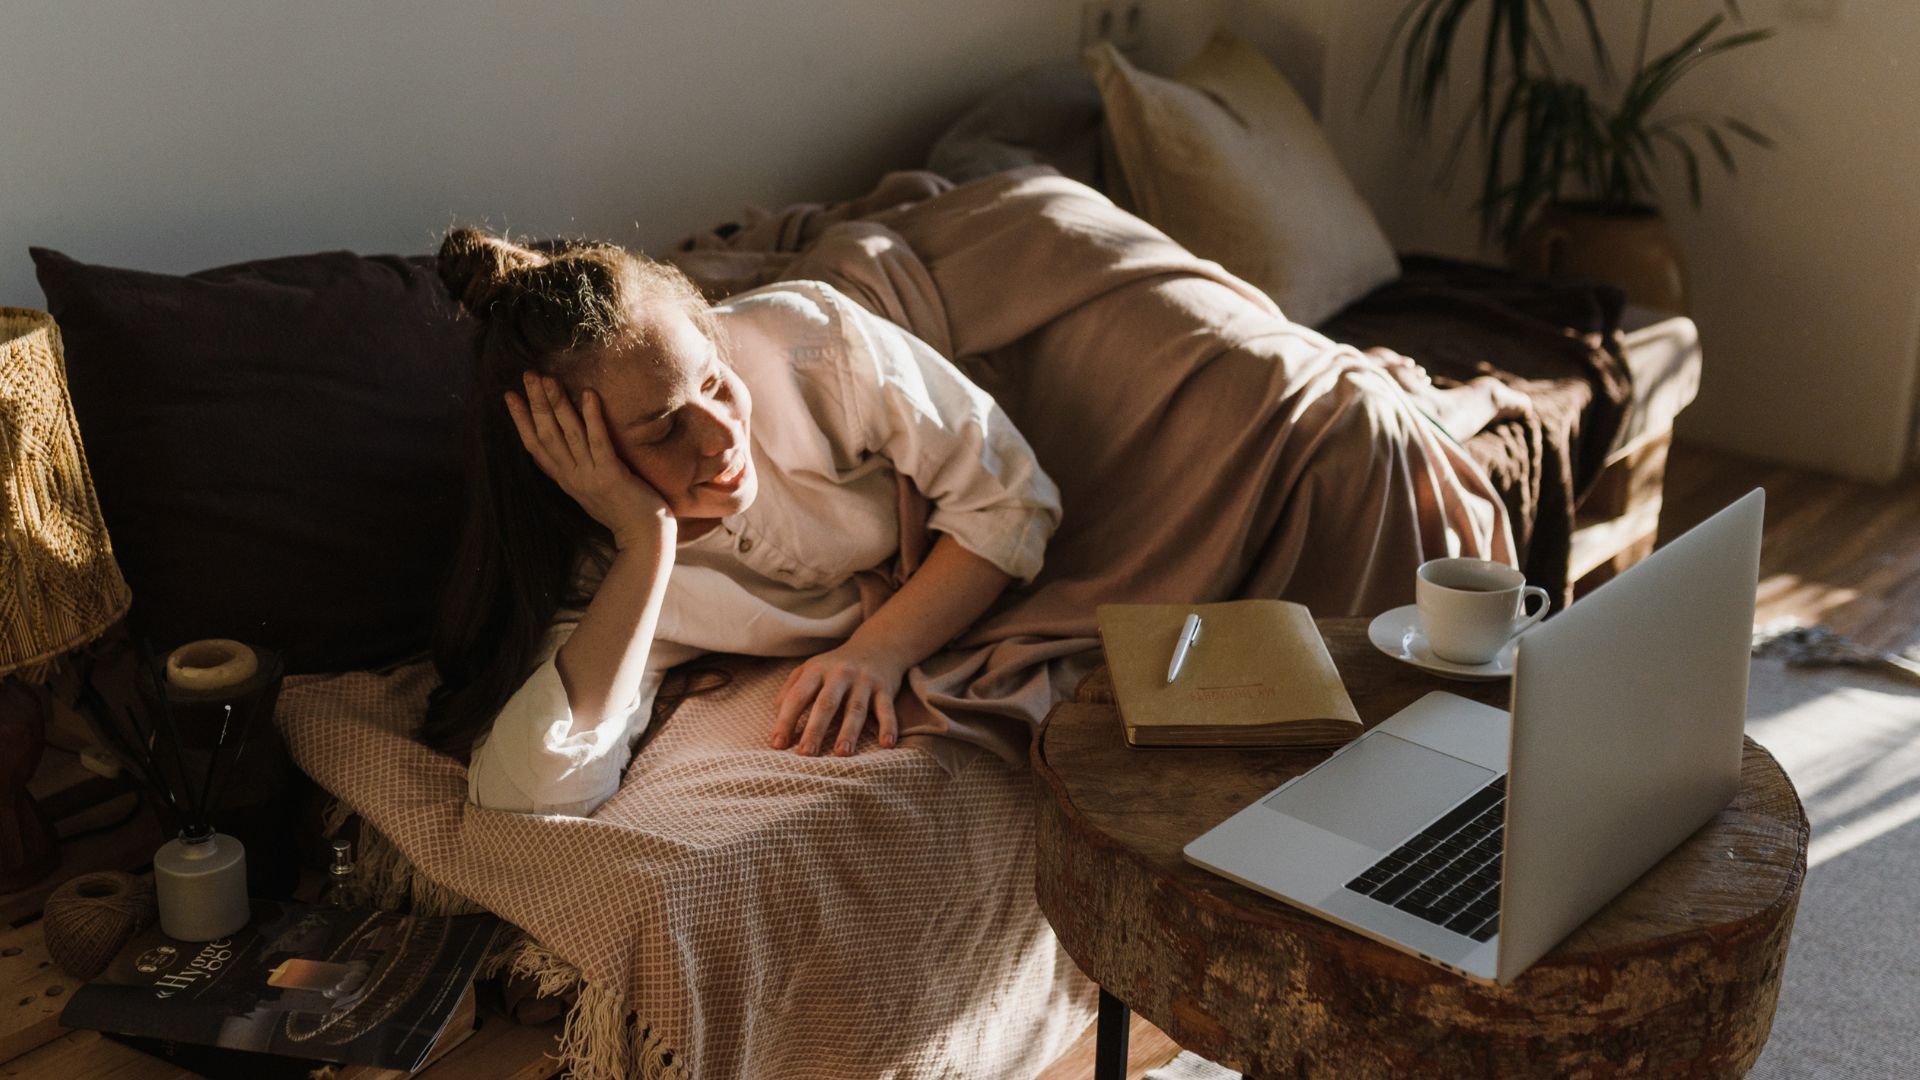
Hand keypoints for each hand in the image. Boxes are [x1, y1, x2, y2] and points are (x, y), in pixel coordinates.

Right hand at [505, 372, 670, 548]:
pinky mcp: (612, 475)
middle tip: (527, 374)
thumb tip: (558, 453)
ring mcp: (590, 476)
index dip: (520, 421)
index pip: (535, 446)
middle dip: (535, 403)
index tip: (510, 396)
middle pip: (546, 435)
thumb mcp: (589, 491)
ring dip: (557, 405)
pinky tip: (589, 394)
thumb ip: (574, 472)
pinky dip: (593, 418)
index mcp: (566, 480)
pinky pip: (600, 442)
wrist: (644, 538)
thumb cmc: (623, 513)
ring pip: (568, 435)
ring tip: (548, 378)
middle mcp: (573, 477)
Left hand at [770, 640, 906, 755]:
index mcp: (816, 670)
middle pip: (826, 703)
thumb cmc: (836, 666)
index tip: (777, 745)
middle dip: (815, 729)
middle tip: (806, 754)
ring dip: (849, 732)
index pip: (798, 696)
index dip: (786, 720)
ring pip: (856, 709)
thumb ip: (791, 690)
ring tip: (842, 753)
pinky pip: (886, 709)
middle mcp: (840, 674)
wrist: (877, 645)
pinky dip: (888, 727)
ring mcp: (864, 681)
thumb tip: (776, 719)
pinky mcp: (885, 688)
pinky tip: (886, 745)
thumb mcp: (810, 670)